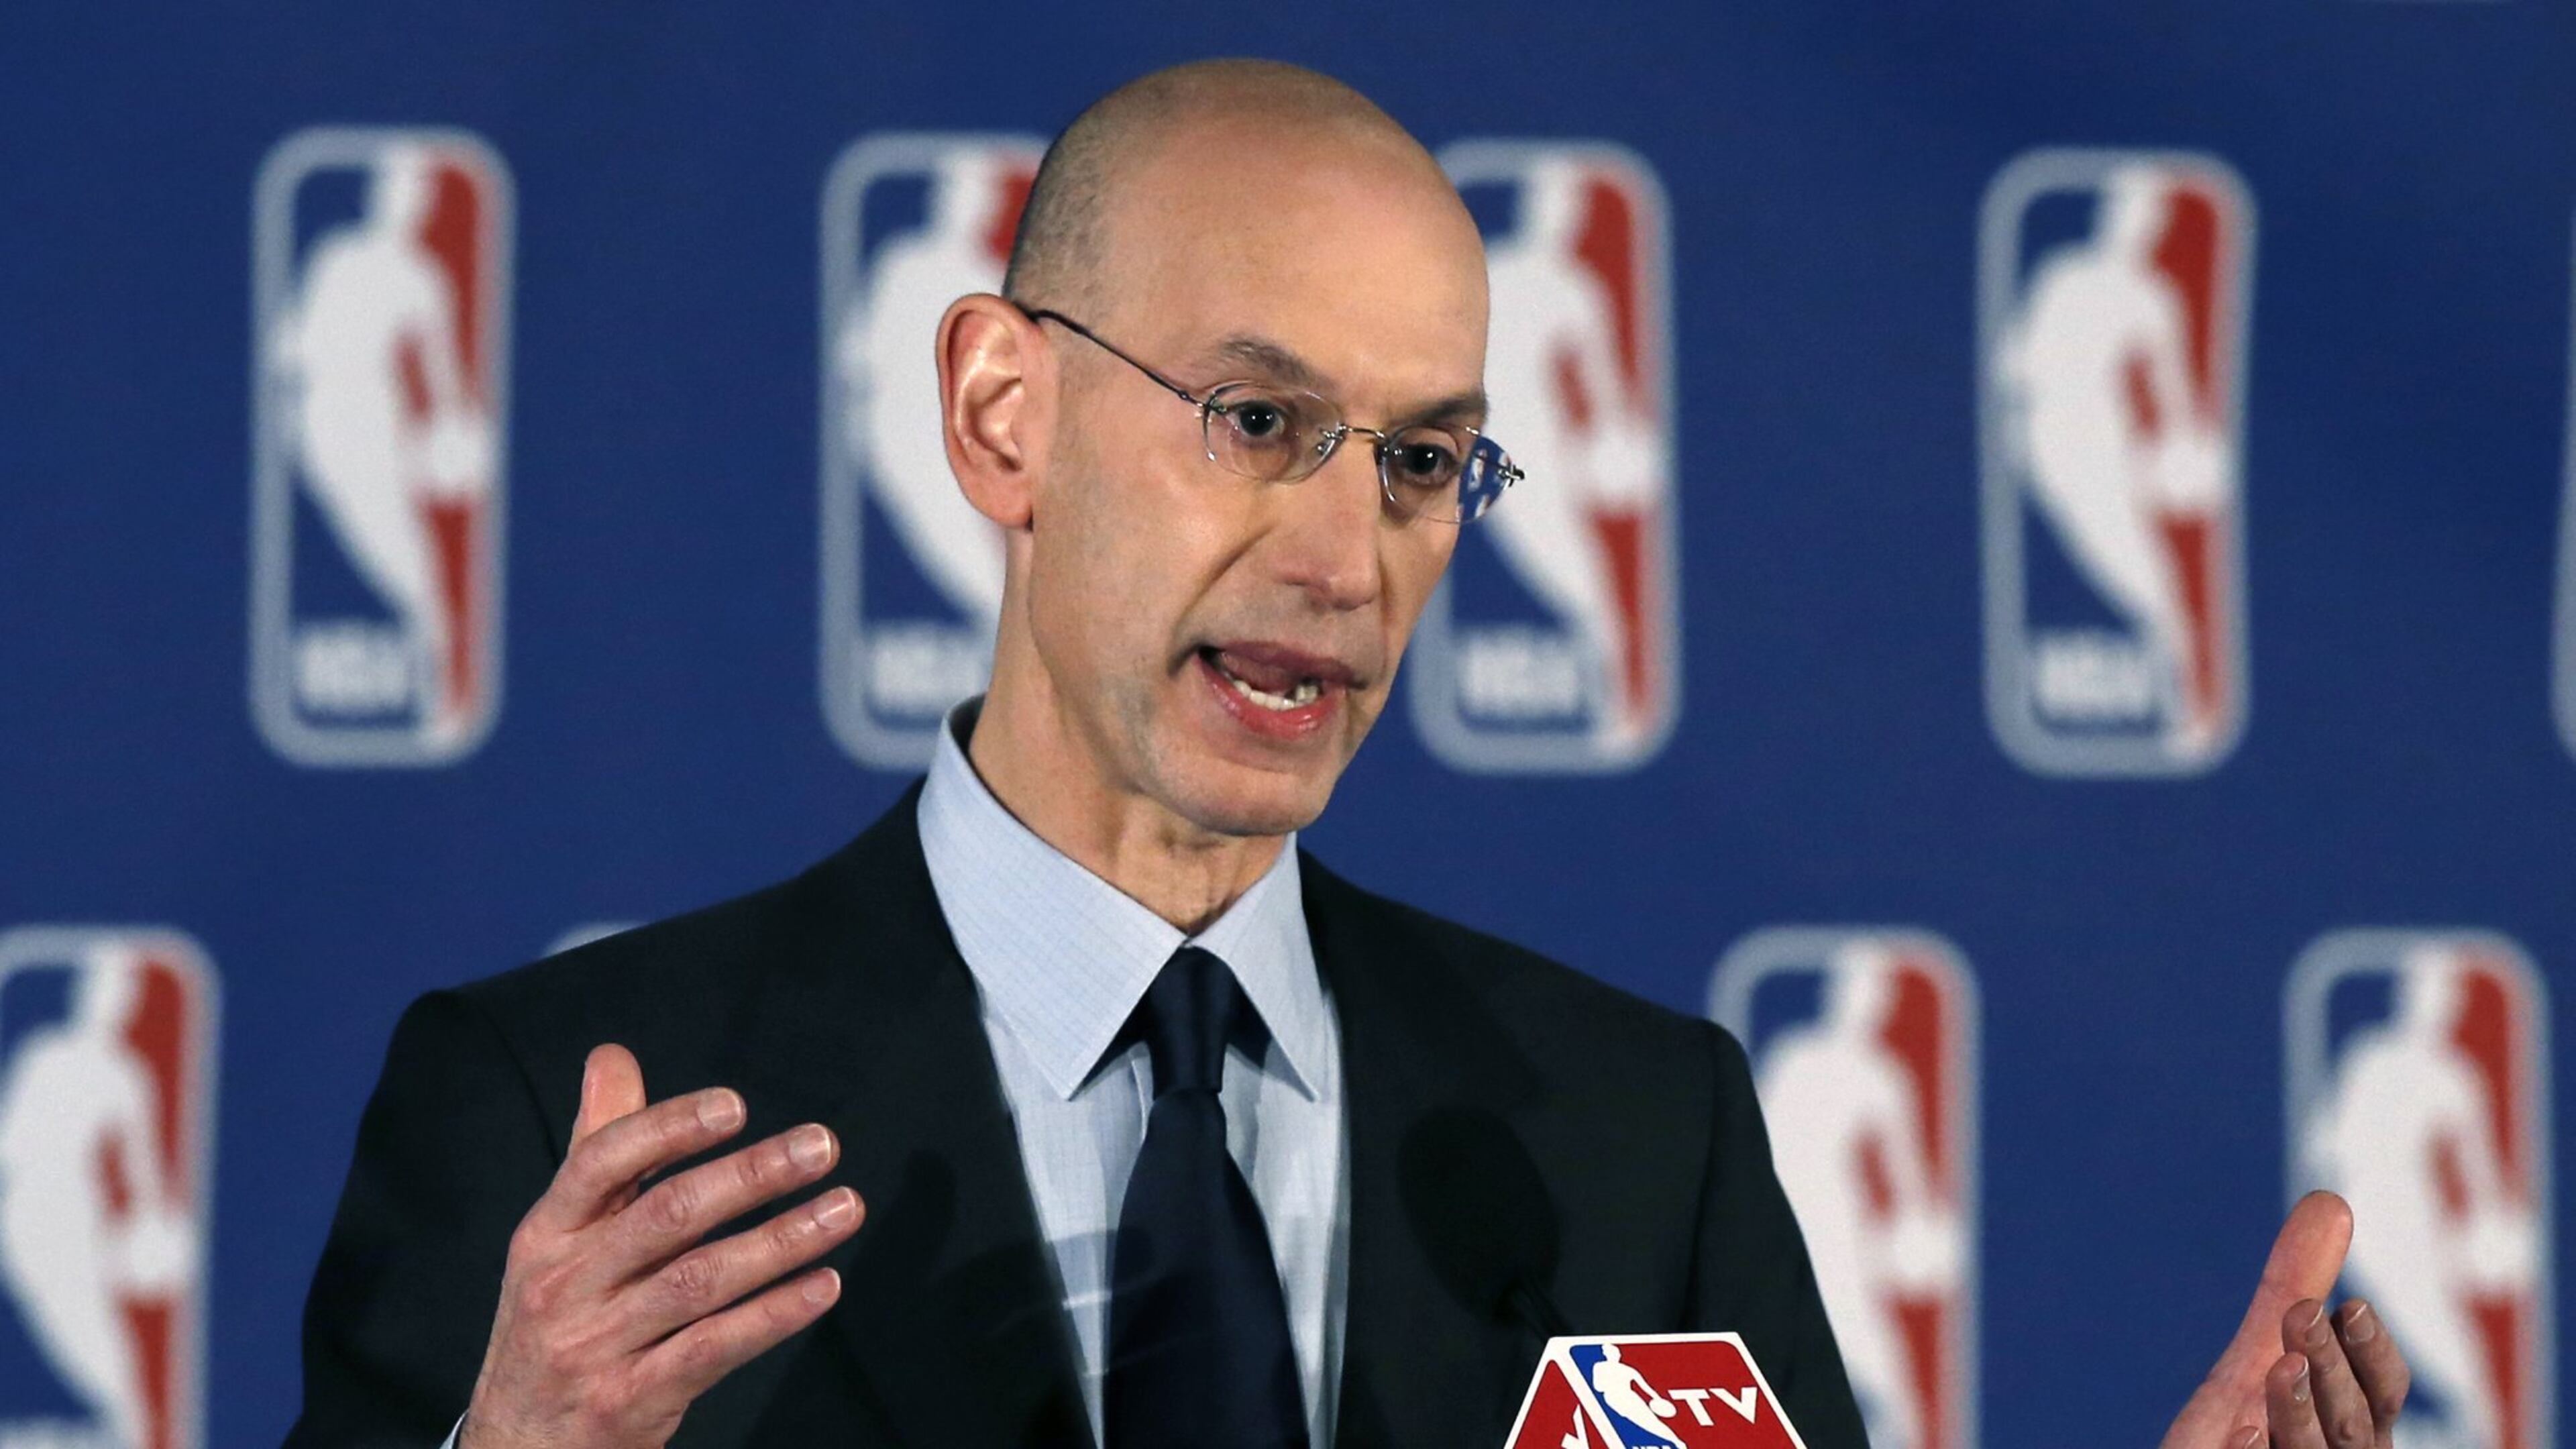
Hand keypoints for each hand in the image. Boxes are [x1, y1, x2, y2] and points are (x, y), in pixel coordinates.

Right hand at [460, 1044, 863, 1448]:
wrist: (513, 1446)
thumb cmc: (555, 1319)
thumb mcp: (557, 1237)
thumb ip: (597, 1145)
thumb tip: (612, 1055)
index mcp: (547, 1233)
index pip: (602, 1163)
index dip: (669, 1128)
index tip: (736, 1104)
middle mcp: (565, 1285)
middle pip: (666, 1216)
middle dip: (749, 1175)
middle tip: (821, 1144)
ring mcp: (595, 1348)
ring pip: (700, 1281)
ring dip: (781, 1240)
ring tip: (845, 1208)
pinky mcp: (629, 1402)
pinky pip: (712, 1350)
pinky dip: (772, 1317)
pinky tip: (823, 1287)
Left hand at [2159, 1192, 2410, 1448]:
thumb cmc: (2236, 1436)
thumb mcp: (2259, 1360)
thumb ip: (2292, 1289)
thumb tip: (2332, 1200)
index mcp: (2348, 1428)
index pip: (2382, 1393)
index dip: (2373, 1353)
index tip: (2349, 1305)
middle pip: (2353, 1425)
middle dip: (2332, 1368)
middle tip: (2302, 1312)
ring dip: (2302, 1414)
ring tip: (2279, 1366)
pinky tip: (2243, 1433)